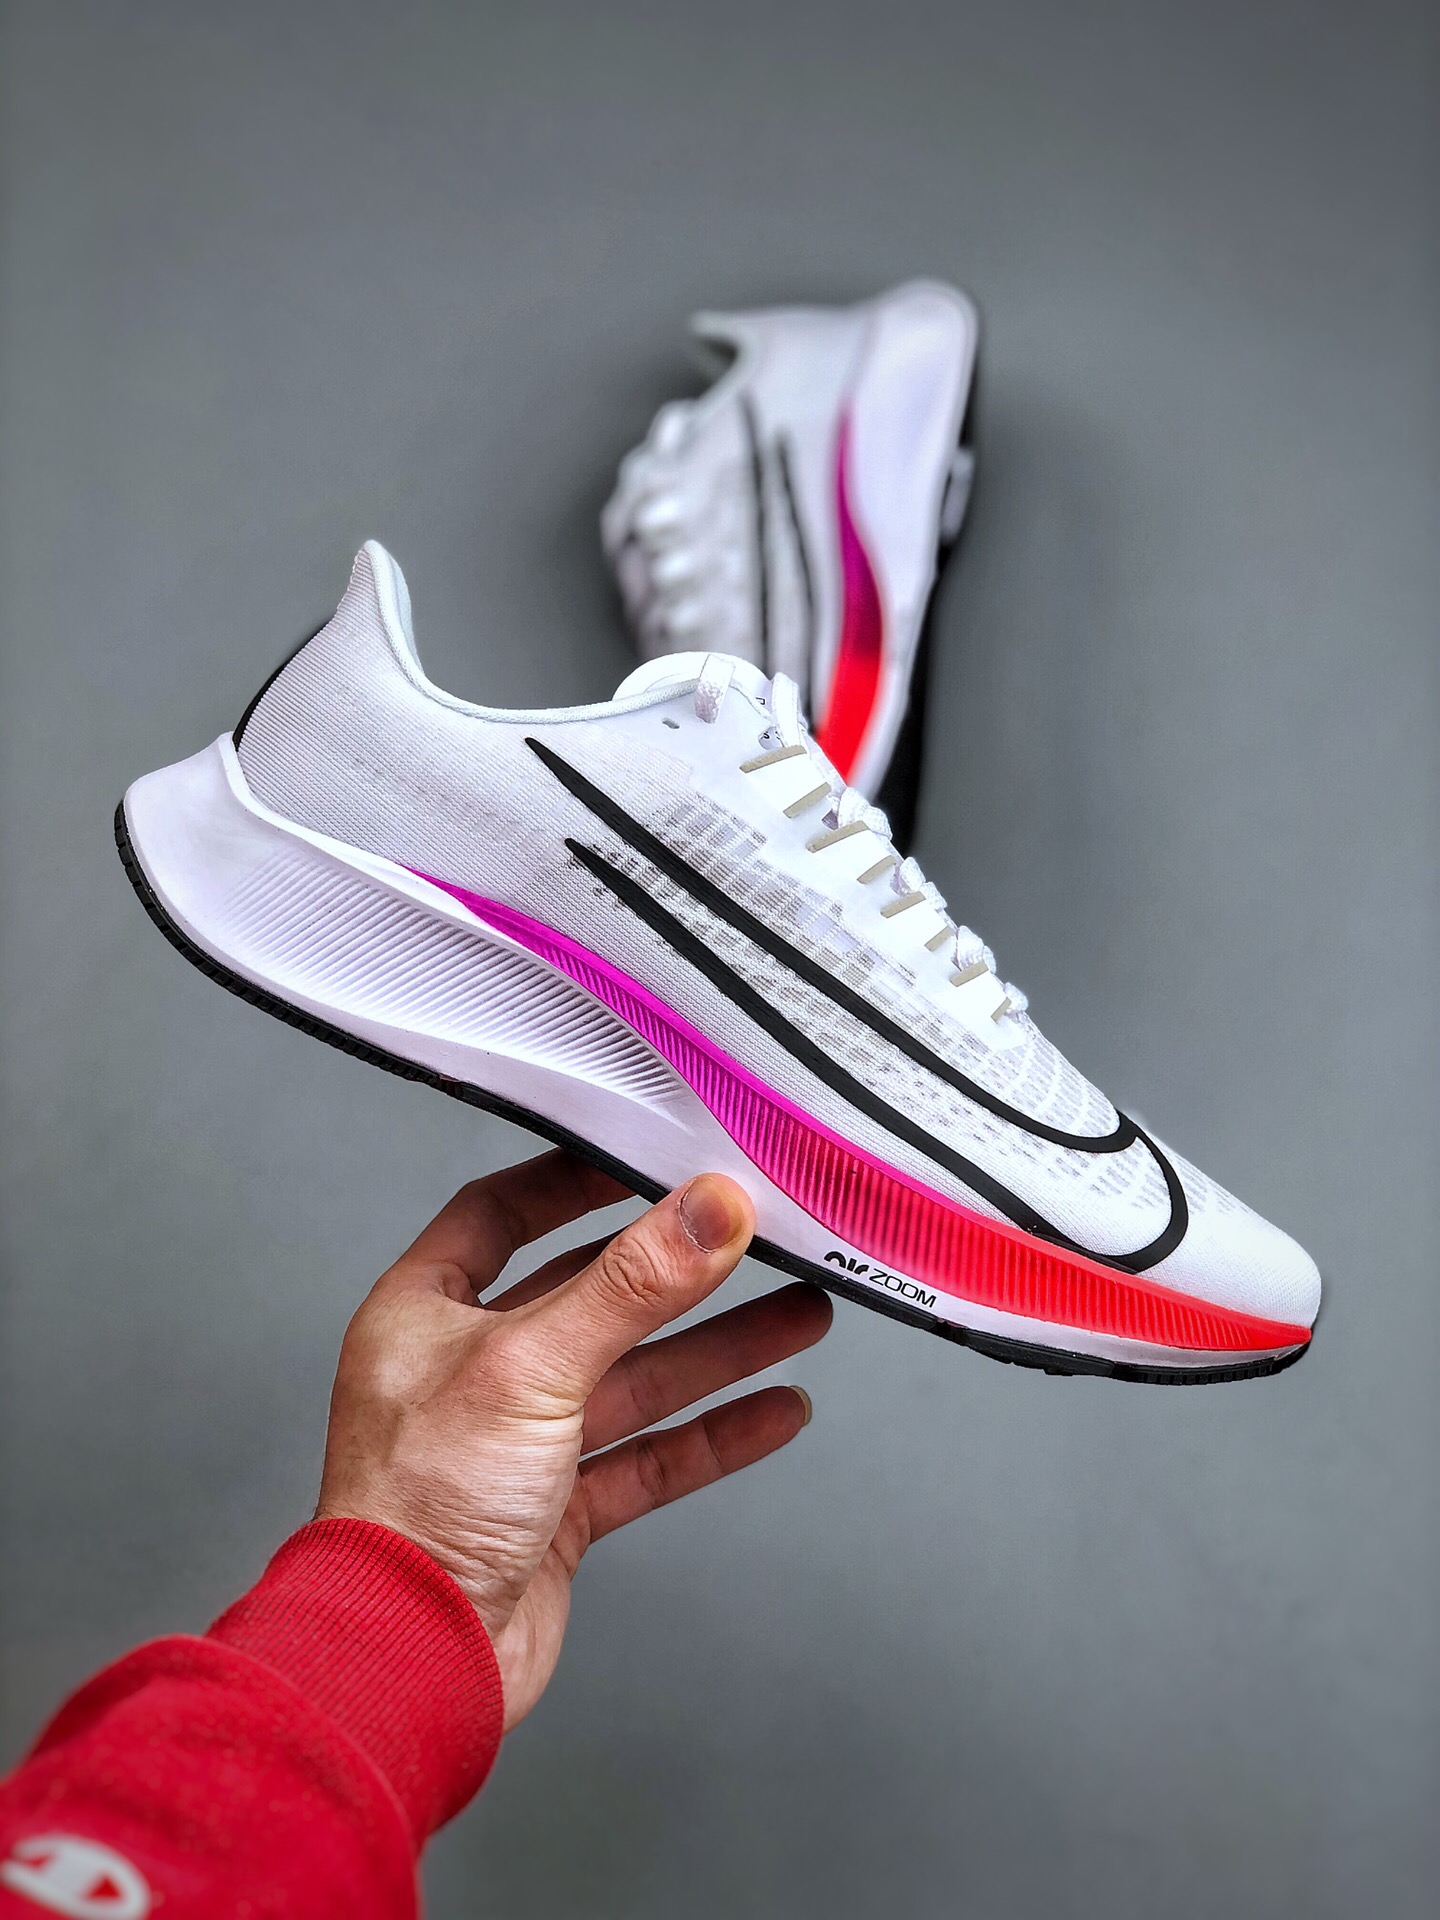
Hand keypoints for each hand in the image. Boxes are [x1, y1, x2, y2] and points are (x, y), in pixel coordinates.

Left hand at [315, 1150, 830, 1727]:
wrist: (408, 1662)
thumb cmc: (418, 1508)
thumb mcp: (532, 1365)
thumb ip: (631, 1284)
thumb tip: (710, 1207)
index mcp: (424, 1312)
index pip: (502, 1213)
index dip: (573, 1179)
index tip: (648, 1153)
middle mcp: (468, 1370)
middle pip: (590, 1296)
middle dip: (680, 1273)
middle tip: (759, 1238)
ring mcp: (514, 1443)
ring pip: (632, 1378)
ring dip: (717, 1350)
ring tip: (803, 1314)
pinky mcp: (554, 1512)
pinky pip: (647, 1457)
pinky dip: (712, 1436)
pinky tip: (776, 1413)